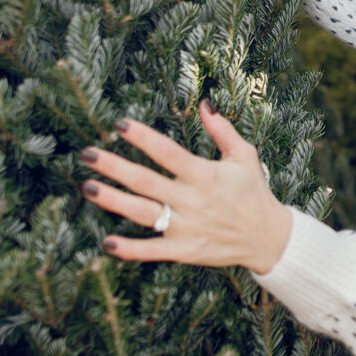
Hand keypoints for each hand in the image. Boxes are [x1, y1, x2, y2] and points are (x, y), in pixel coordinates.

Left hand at [79, 103, 291, 274]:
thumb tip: (203, 104)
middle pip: (146, 182)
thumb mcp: (244, 156)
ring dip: (113, 201)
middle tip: (87, 154)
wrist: (268, 238)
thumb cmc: (253, 193)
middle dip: (115, 167)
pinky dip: (130, 249)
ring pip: (143, 213)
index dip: (143, 138)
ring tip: (88, 188)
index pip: (168, 153)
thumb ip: (222, 130)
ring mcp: (187, 227)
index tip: (119, 125)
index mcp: (206, 175)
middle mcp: (193, 200)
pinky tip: (107, 243)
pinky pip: (152, 251)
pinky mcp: (184, 250)